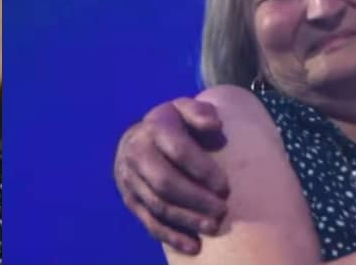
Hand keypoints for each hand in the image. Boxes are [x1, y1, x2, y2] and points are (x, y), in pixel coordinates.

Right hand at [114, 97, 230, 253]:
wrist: (139, 138)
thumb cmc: (174, 125)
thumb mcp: (185, 110)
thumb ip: (200, 113)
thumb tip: (214, 125)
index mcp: (153, 128)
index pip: (178, 150)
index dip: (202, 170)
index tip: (225, 187)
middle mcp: (136, 153)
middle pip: (165, 181)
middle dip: (195, 199)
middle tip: (222, 210)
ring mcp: (129, 178)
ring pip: (157, 205)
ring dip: (186, 219)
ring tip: (213, 228)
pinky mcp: (129, 199)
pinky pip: (148, 221)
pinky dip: (170, 235)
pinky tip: (193, 245)